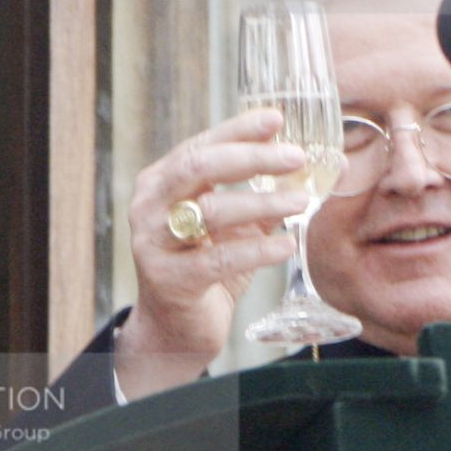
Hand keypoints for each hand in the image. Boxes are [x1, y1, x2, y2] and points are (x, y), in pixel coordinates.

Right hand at [115, 110, 309, 399]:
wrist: (175, 330)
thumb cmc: (204, 269)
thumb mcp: (229, 226)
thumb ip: (253, 196)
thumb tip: (301, 165)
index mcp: (159, 183)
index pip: (200, 145)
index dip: (239, 130)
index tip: (277, 119)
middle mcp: (149, 207)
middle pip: (199, 167)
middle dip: (251, 158)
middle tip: (295, 157)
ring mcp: (153, 243)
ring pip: (210, 212)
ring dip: (262, 204)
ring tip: (300, 201)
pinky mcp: (169, 280)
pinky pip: (220, 259)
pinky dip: (259, 250)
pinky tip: (287, 245)